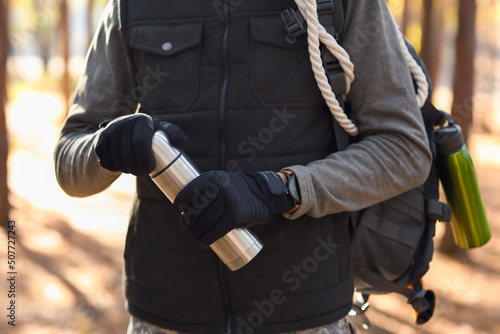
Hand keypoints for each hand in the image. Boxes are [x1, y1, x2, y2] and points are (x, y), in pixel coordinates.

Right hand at [95, 113, 186, 175]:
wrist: (123, 130)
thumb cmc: (149, 132)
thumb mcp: (162, 129)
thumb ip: (172, 132)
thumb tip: (182, 140)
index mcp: (141, 119)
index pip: (140, 142)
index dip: (144, 159)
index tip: (150, 170)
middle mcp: (123, 122)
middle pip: (127, 155)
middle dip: (136, 169)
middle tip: (143, 173)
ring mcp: (109, 132)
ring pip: (116, 160)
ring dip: (126, 170)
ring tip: (134, 169)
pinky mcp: (99, 142)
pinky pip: (106, 162)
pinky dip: (114, 168)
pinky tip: (122, 166)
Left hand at [172, 171, 294, 247]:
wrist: (262, 194)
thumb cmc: (235, 191)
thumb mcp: (221, 182)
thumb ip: (205, 190)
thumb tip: (184, 208)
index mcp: (214, 177)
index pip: (191, 190)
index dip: (180, 202)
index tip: (176, 210)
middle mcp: (221, 188)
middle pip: (195, 210)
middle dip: (186, 221)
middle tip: (185, 227)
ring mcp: (229, 202)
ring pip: (204, 222)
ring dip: (194, 233)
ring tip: (193, 236)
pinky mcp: (236, 217)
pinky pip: (216, 231)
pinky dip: (207, 239)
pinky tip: (202, 242)